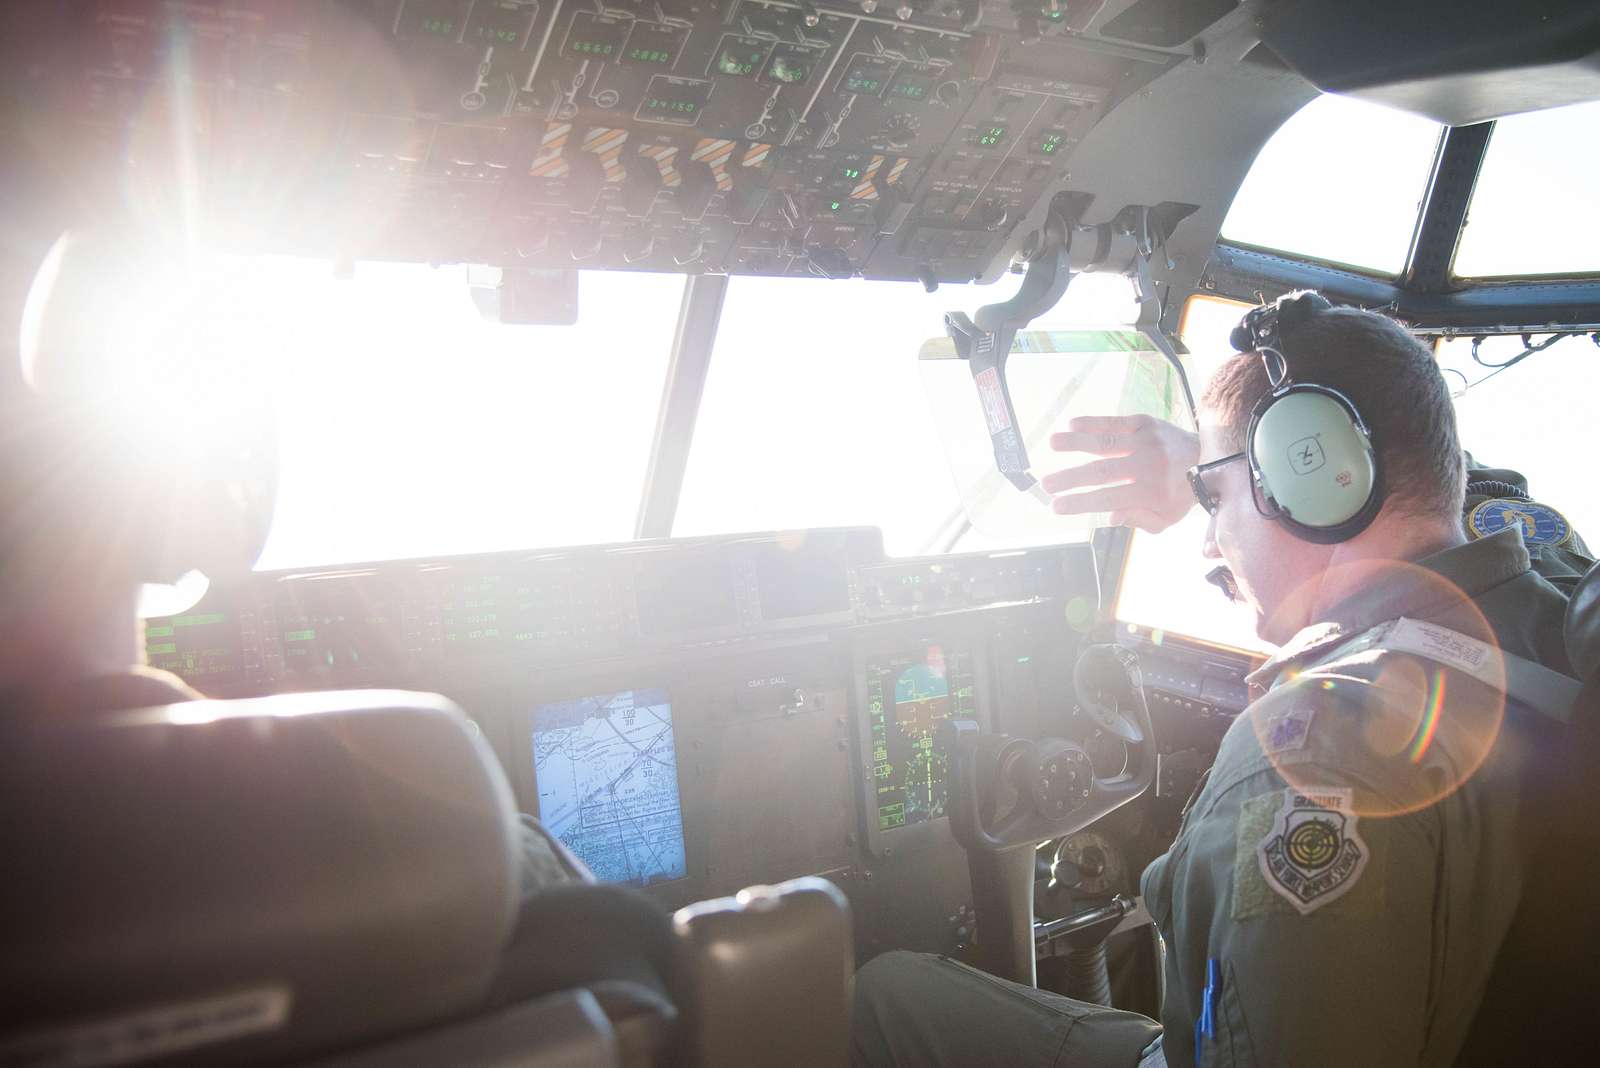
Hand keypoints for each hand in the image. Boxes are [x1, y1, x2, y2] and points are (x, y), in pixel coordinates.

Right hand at [1041, 414, 1199, 532]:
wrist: (1210, 457)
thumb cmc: (1180, 494)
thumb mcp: (1165, 518)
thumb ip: (1138, 519)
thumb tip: (1109, 518)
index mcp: (1151, 493)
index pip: (1108, 499)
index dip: (1080, 503)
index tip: (1056, 506)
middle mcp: (1148, 465)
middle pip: (1102, 472)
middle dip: (1070, 478)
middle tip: (1046, 484)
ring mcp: (1147, 441)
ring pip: (1106, 442)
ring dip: (1076, 443)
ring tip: (1052, 443)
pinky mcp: (1146, 423)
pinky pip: (1116, 422)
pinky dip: (1093, 423)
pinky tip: (1072, 424)